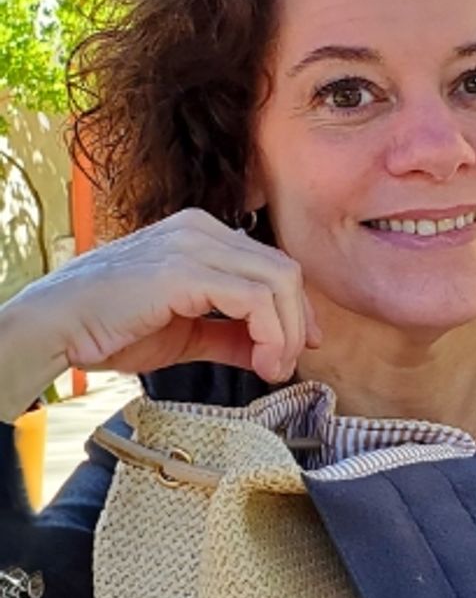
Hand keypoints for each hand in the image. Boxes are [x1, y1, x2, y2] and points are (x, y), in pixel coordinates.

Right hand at [14, 209, 321, 384]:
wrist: (54, 327)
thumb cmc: (108, 327)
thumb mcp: (185, 333)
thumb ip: (229, 335)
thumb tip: (270, 352)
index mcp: (202, 234)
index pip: (271, 265)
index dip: (294, 309)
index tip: (298, 347)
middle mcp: (202, 230)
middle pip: (283, 270)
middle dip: (297, 322)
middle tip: (289, 364)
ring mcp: (193, 245)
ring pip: (278, 281)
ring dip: (287, 333)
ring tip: (274, 368)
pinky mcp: (184, 270)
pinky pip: (254, 298)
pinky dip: (270, 334)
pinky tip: (262, 362)